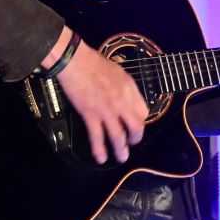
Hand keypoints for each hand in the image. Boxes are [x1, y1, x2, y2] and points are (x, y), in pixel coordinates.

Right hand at [52, 32, 147, 164]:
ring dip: (120, 150)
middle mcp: (122, 102)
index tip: (136, 124)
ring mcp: (107, 110)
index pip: (143, 111)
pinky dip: (99, 149)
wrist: (76, 62)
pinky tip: (101, 158)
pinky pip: (97, 136)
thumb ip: (125, 87)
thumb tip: (127, 98)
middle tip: (132, 143)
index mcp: (130, 89)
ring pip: (118, 136)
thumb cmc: (94, 62)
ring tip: (121, 158)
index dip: (141, 121)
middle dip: (135, 138)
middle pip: (136, 127)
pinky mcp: (91, 115)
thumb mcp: (119, 71)